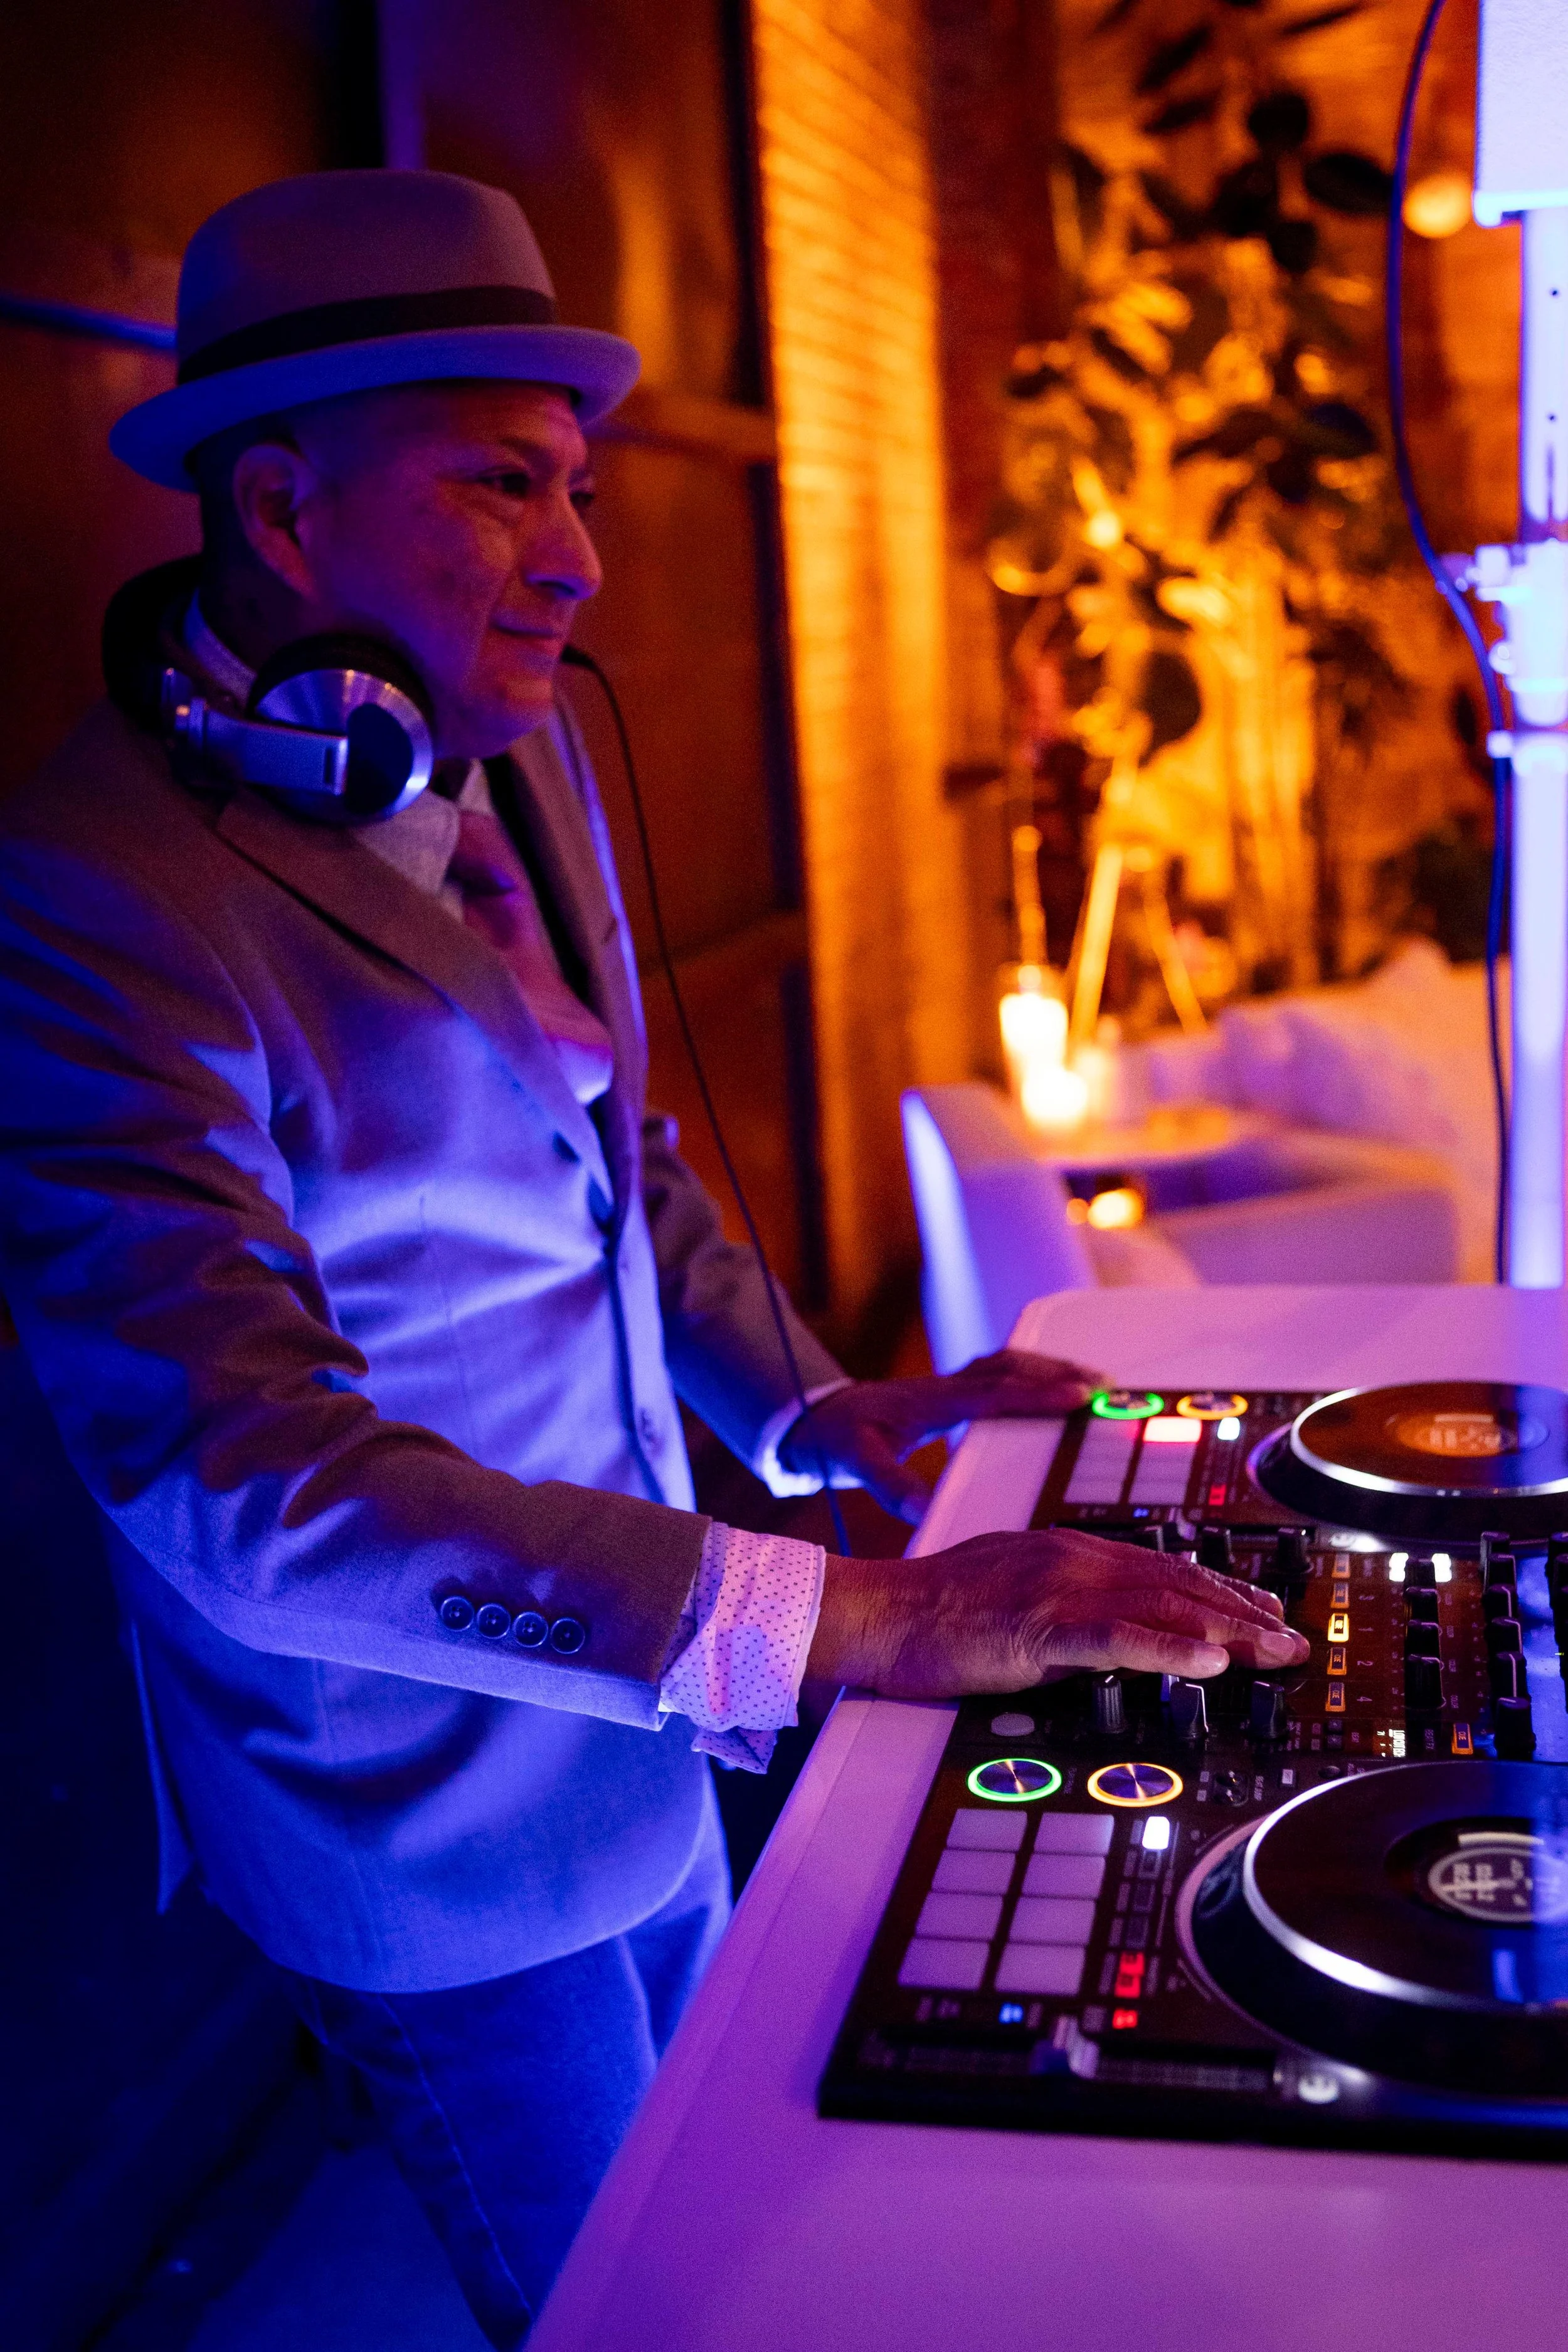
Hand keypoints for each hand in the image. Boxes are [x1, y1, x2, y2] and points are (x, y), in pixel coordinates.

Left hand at [778, 1350, 1102, 1525]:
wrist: (816, 1417)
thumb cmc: (839, 1438)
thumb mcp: (857, 1463)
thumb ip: (889, 1484)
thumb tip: (921, 1508)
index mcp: (932, 1402)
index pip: (995, 1393)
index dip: (1038, 1394)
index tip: (1078, 1396)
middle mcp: (947, 1387)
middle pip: (1012, 1369)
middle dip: (1059, 1375)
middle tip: (1103, 1387)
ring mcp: (951, 1384)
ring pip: (1010, 1364)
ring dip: (1051, 1369)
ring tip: (1094, 1383)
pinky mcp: (952, 1390)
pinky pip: (1002, 1373)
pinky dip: (1033, 1374)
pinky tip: (1053, 1386)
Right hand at [805, 1527, 1309, 1697]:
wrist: (879, 1613)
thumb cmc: (932, 1610)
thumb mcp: (1008, 1586)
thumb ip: (1059, 1595)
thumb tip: (1101, 1619)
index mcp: (1065, 1551)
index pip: (1160, 1568)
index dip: (1219, 1590)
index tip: (1260, 1611)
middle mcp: (1071, 1560)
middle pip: (1177, 1583)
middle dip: (1243, 1611)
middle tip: (1291, 1637)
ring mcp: (1058, 1592)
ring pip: (1163, 1607)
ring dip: (1229, 1631)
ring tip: (1275, 1651)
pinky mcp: (1039, 1630)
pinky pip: (1119, 1639)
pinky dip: (1172, 1648)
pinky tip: (1211, 1662)